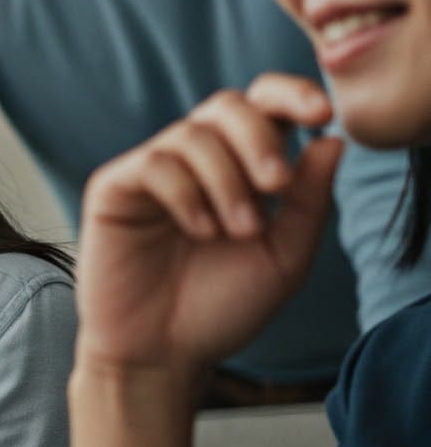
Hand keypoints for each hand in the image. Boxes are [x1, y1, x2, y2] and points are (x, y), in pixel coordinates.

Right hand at [75, 76, 341, 380]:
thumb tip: (332, 139)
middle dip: (260, 137)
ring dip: (227, 181)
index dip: (292, 94)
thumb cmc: (219, 308)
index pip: (262, 105)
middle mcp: (194, 161)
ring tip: (237, 232)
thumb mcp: (285, 257)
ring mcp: (151, 171)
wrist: (162, 352)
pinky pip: (154, 163)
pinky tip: (198, 231)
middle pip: (228, 104)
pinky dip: (186, 194)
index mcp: (238, 168)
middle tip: (276, 187)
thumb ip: (310, 202)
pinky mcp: (114, 188)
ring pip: (193, 134)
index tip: (322, 115)